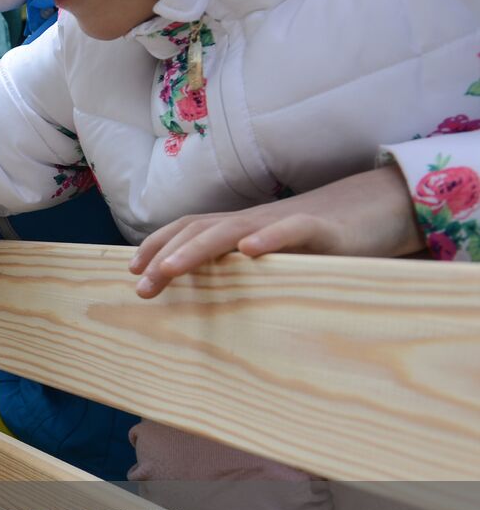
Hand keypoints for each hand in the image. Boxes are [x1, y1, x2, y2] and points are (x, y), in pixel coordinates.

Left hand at [129, 165, 422, 298]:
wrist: (376, 210)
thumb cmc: (317, 241)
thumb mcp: (272, 258)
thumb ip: (241, 271)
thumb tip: (206, 299)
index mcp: (239, 228)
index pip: (188, 230)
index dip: (157, 246)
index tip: (131, 271)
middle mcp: (253, 221)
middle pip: (199, 231)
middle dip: (165, 256)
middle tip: (141, 286)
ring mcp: (283, 222)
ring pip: (232, 229)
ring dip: (196, 249)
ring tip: (170, 269)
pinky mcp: (320, 229)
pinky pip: (290, 231)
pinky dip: (267, 238)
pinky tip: (248, 251)